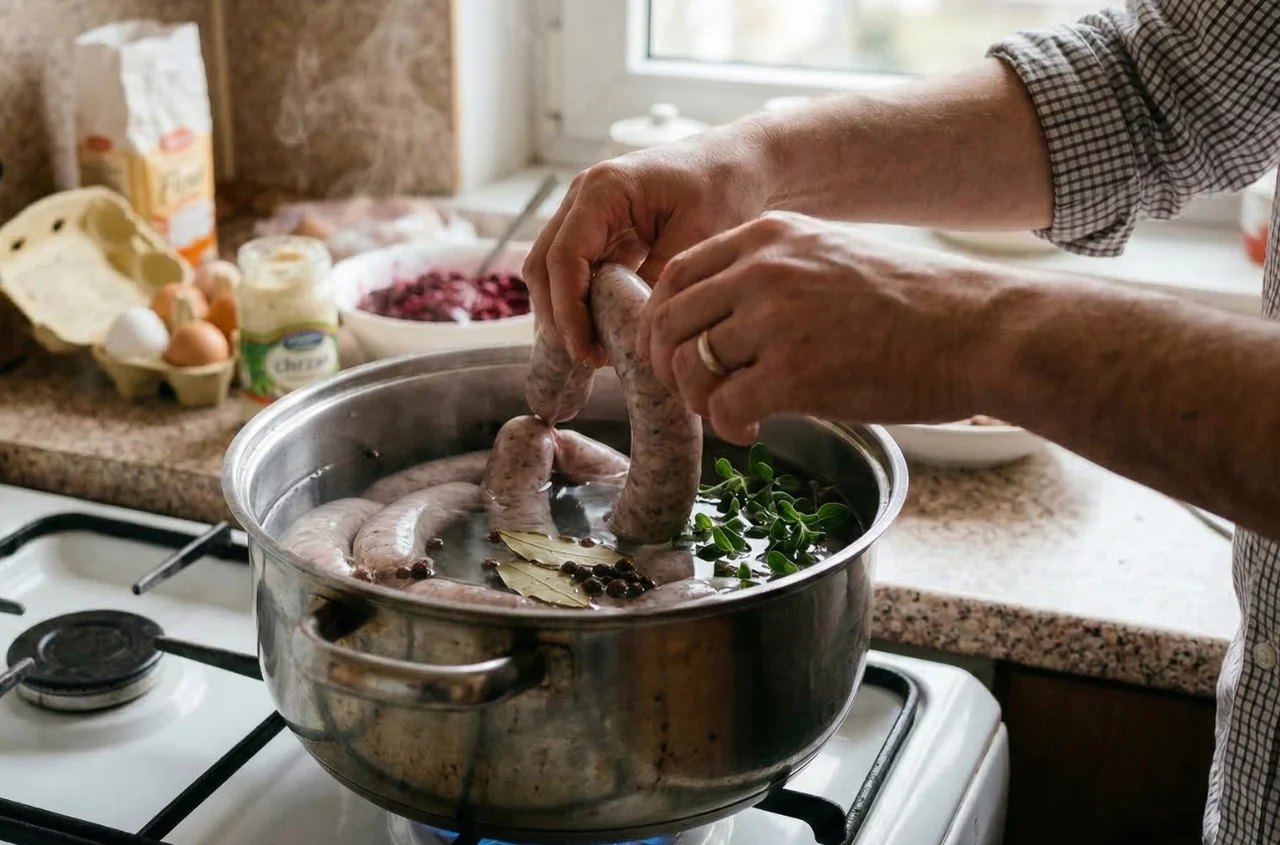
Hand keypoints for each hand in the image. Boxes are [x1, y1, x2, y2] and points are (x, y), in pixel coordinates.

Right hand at [522, 125, 772, 366]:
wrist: (740, 161)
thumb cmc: (724, 187)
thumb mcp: (697, 237)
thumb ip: (658, 280)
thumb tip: (629, 332)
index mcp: (603, 190)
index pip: (563, 257)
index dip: (567, 310)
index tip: (584, 349)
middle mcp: (583, 196)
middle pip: (543, 264)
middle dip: (557, 316)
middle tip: (586, 357)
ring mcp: (586, 211)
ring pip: (551, 269)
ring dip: (564, 311)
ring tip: (594, 350)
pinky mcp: (599, 228)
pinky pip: (573, 269)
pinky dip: (580, 301)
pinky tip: (601, 331)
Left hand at [639, 211, 1010, 443]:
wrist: (981, 329)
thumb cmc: (917, 304)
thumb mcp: (833, 257)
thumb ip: (775, 273)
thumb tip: (726, 317)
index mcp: (770, 237)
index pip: (676, 275)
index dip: (661, 322)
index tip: (672, 351)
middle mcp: (763, 269)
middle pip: (669, 321)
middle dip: (668, 366)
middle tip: (695, 392)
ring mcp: (776, 319)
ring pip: (689, 365)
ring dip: (697, 399)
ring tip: (729, 411)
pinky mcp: (794, 373)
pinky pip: (723, 407)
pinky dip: (728, 427)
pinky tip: (754, 431)